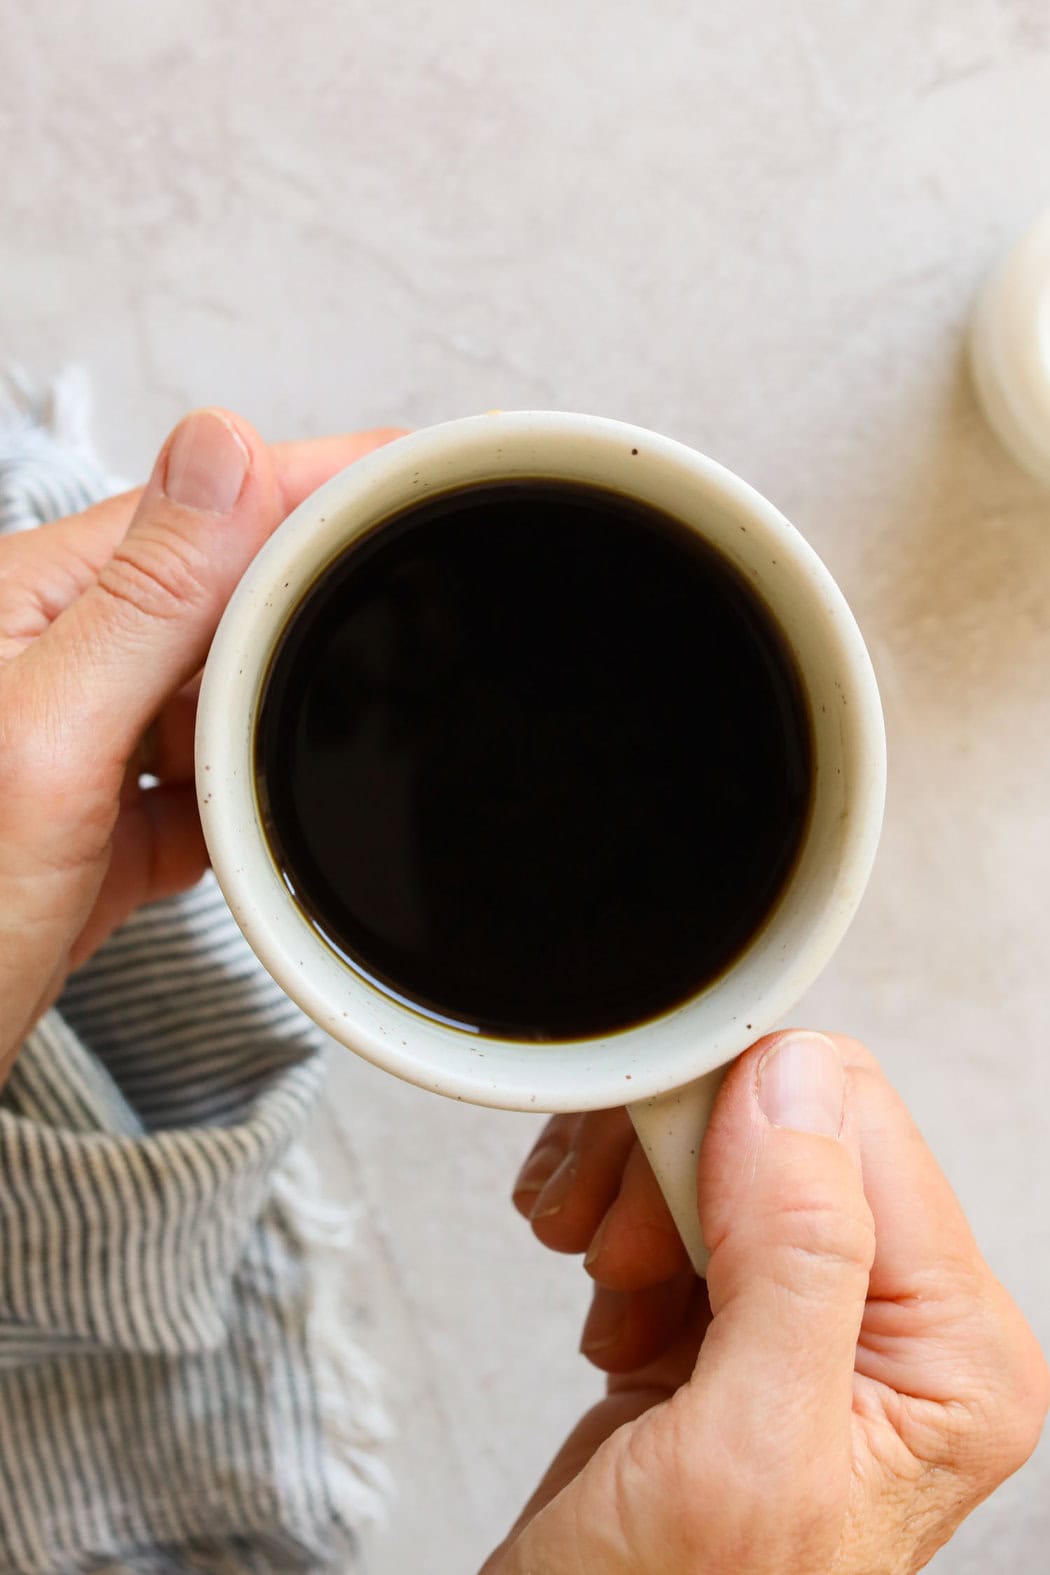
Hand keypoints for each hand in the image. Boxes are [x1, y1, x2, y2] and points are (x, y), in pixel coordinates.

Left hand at [0, 409, 402, 1079]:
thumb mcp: (44, 741)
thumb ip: (141, 603)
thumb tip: (227, 446)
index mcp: (35, 604)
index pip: (204, 513)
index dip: (320, 486)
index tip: (426, 472)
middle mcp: (60, 662)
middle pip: (225, 600)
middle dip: (318, 604)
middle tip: (425, 612)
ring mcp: (80, 745)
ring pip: (221, 693)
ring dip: (281, 711)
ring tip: (356, 729)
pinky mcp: (99, 826)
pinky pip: (202, 786)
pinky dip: (246, 801)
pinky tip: (267, 819)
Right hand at [493, 1032, 1048, 1573]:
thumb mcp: (743, 1453)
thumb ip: (795, 1257)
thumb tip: (793, 1078)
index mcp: (955, 1350)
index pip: (854, 1118)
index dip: (727, 1122)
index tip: (638, 1181)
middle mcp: (904, 1324)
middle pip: (783, 1121)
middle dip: (671, 1165)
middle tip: (612, 1252)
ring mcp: (821, 1320)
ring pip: (724, 1149)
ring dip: (635, 1197)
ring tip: (603, 1283)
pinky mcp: (744, 1321)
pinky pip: (687, 1206)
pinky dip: (622, 1233)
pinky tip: (611, 1310)